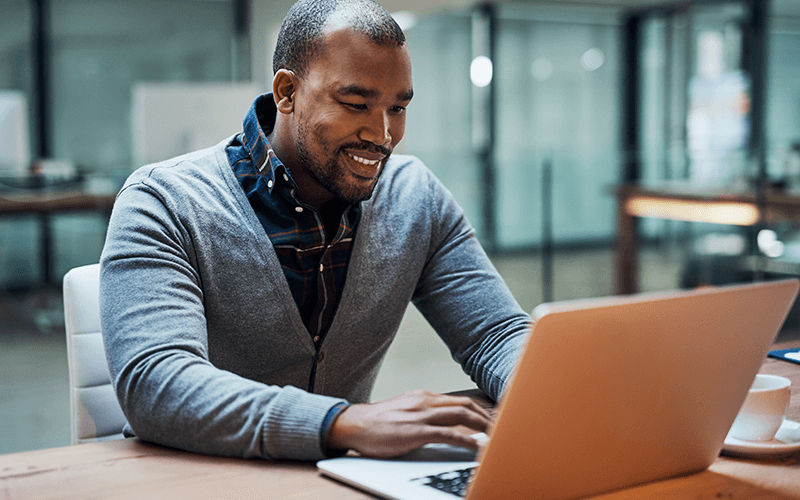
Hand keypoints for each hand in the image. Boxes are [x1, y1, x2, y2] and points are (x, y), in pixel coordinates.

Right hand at [326, 389, 490, 457]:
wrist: (353, 424)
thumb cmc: (377, 423)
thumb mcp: (404, 411)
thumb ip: (423, 413)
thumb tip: (442, 422)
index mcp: (423, 397)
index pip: (459, 400)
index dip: (479, 409)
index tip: (492, 419)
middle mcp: (425, 402)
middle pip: (465, 405)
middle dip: (486, 417)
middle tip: (501, 428)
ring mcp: (422, 415)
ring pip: (461, 416)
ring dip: (482, 426)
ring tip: (496, 437)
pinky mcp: (417, 431)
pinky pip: (449, 434)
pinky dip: (467, 440)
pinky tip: (477, 446)